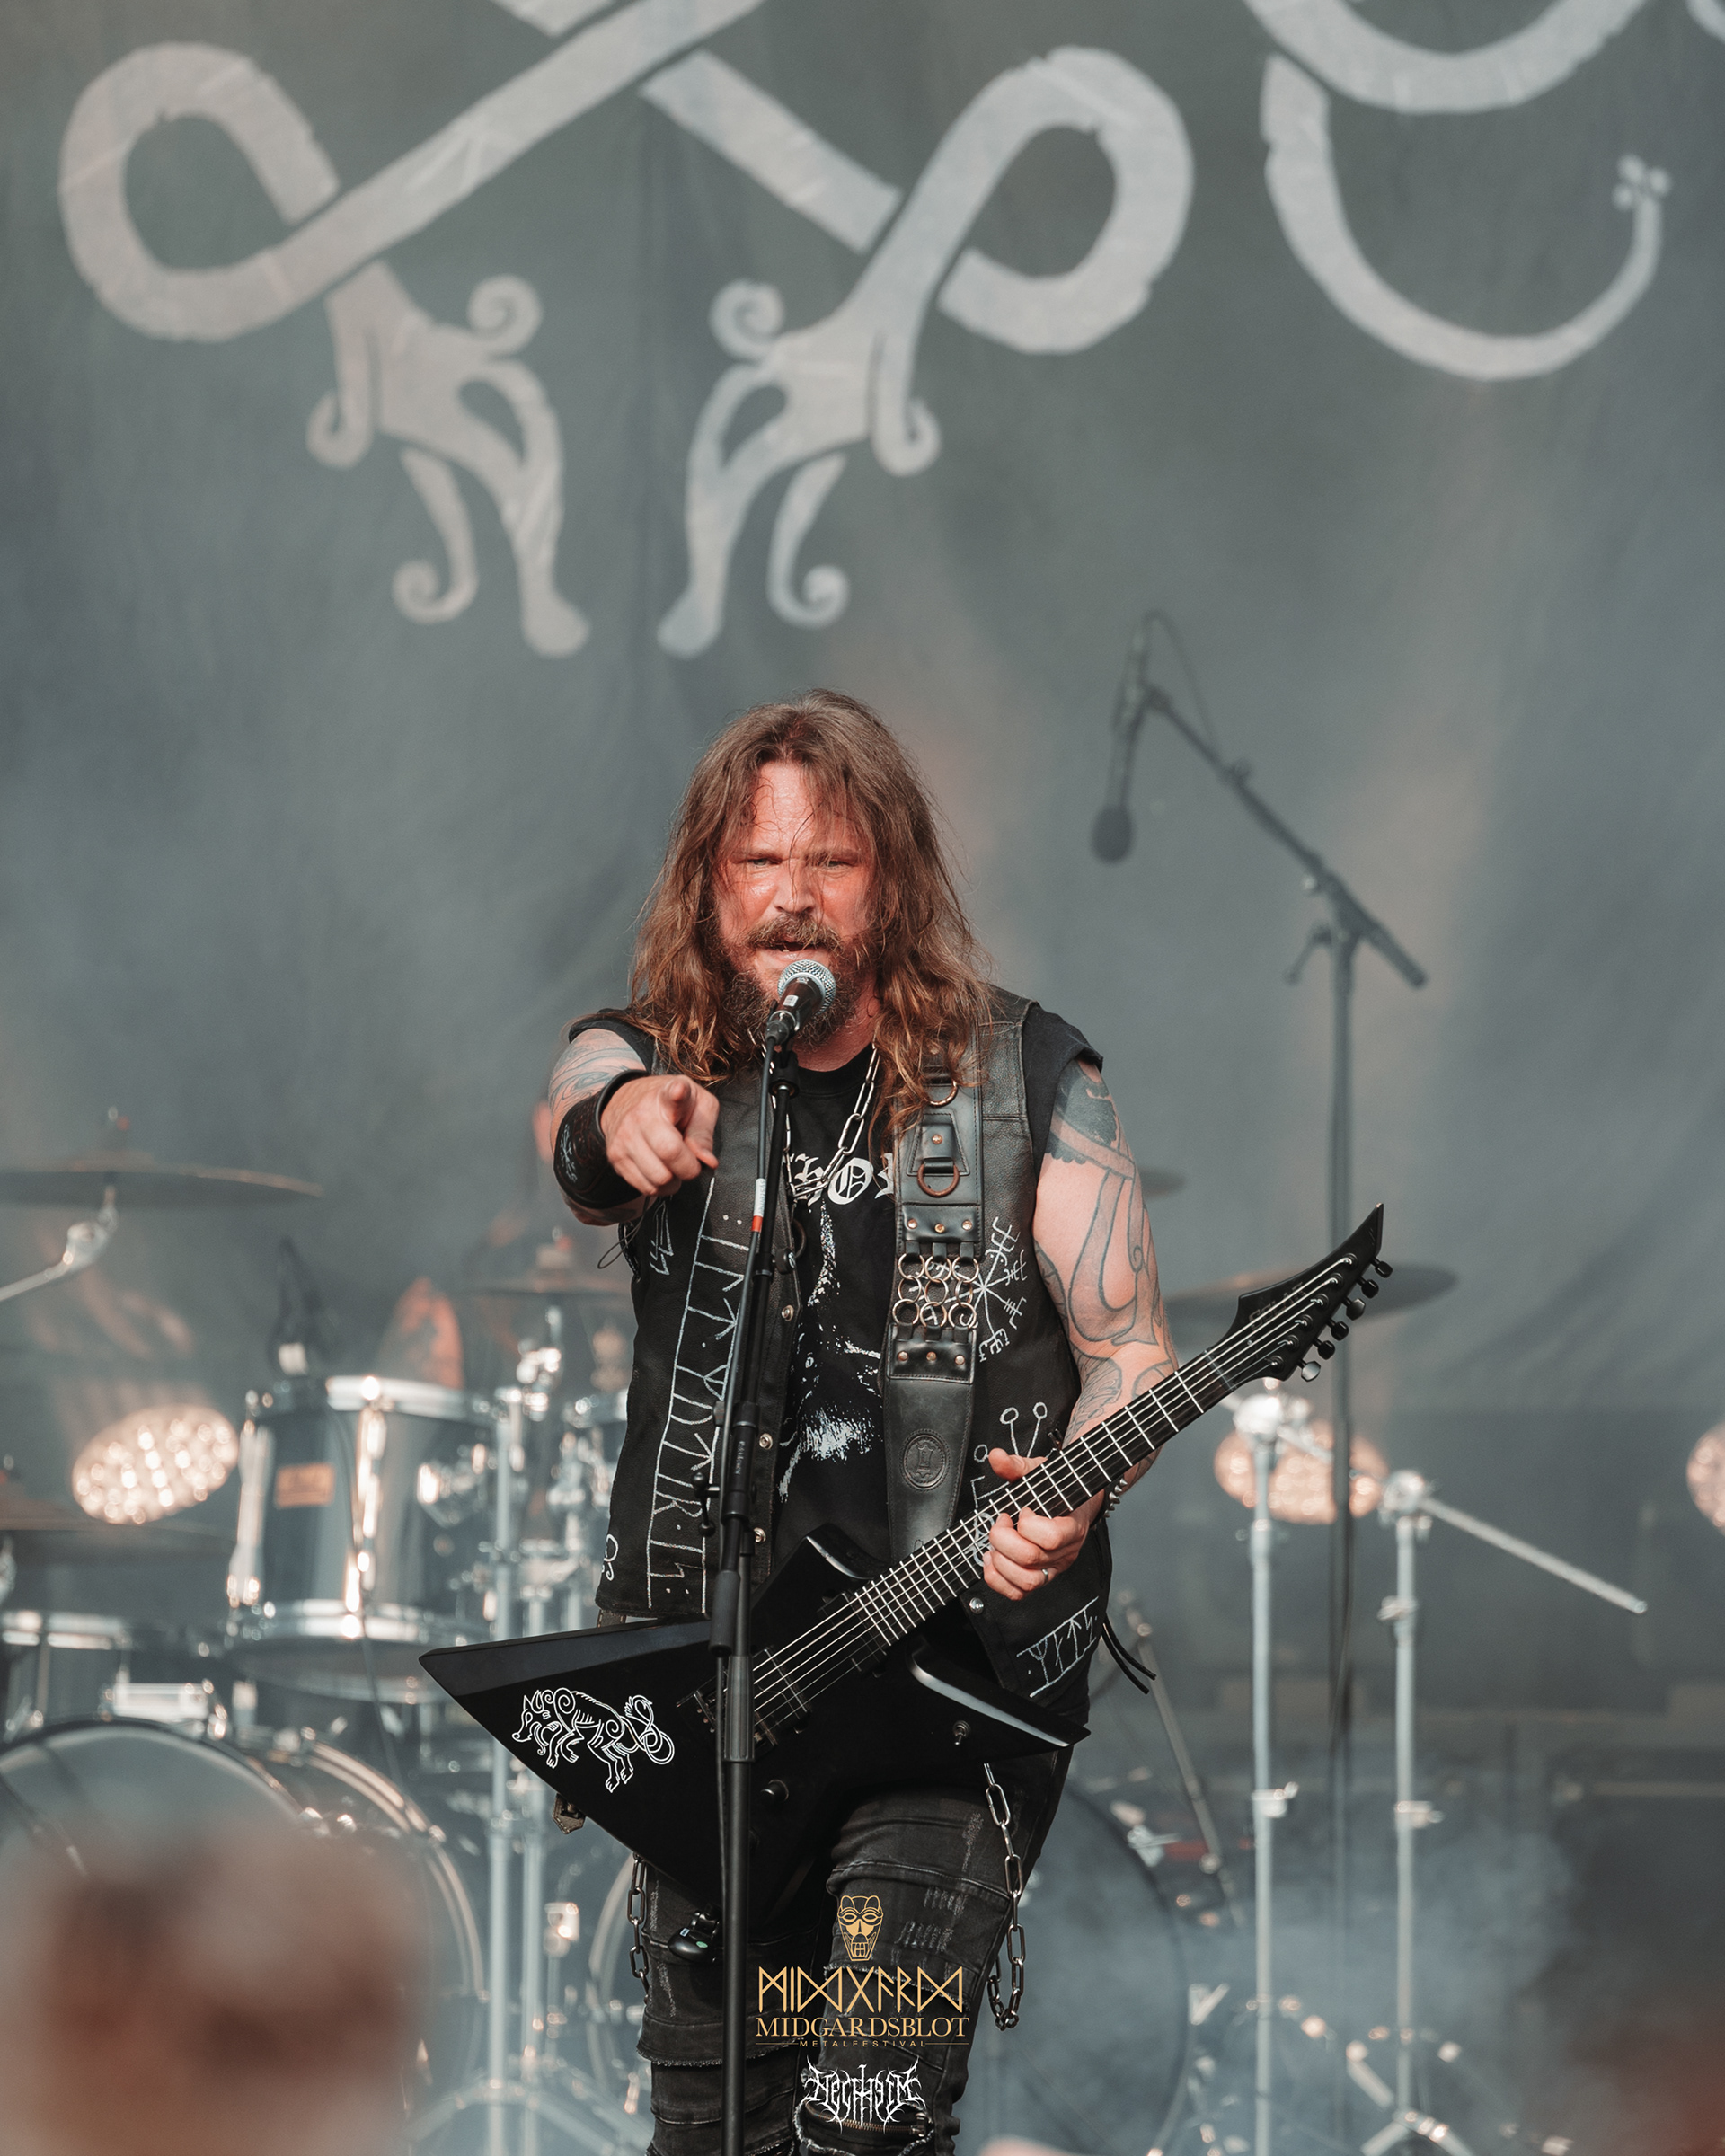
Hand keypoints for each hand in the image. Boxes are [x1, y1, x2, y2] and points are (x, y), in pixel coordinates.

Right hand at [600, 1075, 719, 1198]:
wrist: (624, 1101)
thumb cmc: (671, 1105)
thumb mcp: (697, 1105)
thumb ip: (704, 1132)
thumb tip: (707, 1162)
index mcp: (666, 1096)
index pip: (671, 1094)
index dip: (677, 1093)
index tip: (678, 1091)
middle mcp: (641, 1115)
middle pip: (670, 1153)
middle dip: (689, 1167)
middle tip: (690, 1160)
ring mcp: (625, 1137)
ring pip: (659, 1178)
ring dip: (673, 1179)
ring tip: (673, 1163)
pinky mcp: (615, 1157)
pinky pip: (646, 1188)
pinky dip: (659, 1186)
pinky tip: (660, 1168)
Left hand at [980, 1449, 1104, 1600]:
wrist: (1073, 1506)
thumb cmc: (1057, 1490)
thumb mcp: (1040, 1472)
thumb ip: (1017, 1466)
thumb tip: (996, 1458)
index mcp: (1072, 1526)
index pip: (1051, 1537)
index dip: (1029, 1524)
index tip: (1022, 1510)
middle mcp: (1066, 1552)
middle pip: (1032, 1559)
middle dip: (1004, 1539)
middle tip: (1001, 1523)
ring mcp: (1053, 1568)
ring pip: (1027, 1582)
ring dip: (1001, 1562)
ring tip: (995, 1544)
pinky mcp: (1040, 1578)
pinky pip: (1019, 1593)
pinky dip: (998, 1580)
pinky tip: (992, 1559)